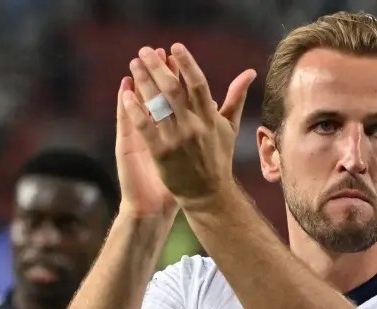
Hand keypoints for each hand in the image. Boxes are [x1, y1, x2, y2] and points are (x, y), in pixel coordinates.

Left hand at [121, 43, 256, 204]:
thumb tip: (249, 72)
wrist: (209, 194)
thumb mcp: (229, 127)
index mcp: (210, 119)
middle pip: (173, 90)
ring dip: (143, 81)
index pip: (198, 84)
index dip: (187, 64)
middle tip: (145, 50)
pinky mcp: (162, 154)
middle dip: (157, 67)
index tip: (175, 46)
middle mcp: (194, 127)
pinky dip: (135, 110)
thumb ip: (236, 98)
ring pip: (157, 105)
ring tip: (134, 64)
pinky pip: (145, 128)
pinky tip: (126, 95)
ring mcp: (177, 140)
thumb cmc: (219, 158)